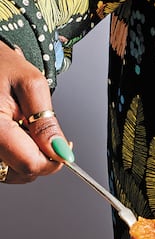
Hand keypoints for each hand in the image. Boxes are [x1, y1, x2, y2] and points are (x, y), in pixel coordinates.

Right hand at [0, 41, 70, 183]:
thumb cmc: (0, 64)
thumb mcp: (30, 85)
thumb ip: (47, 123)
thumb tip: (61, 152)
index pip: (31, 164)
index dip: (54, 159)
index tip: (65, 146)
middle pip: (24, 171)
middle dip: (42, 155)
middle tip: (40, 127)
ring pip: (16, 173)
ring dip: (30, 157)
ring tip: (26, 128)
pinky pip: (6, 168)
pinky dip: (18, 156)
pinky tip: (18, 135)